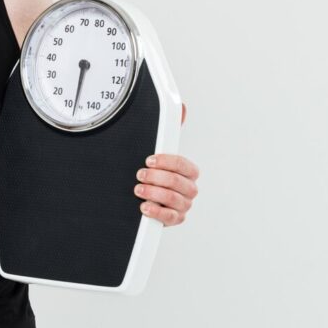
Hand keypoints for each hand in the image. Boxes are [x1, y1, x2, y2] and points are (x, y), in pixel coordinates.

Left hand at [134, 102, 198, 225]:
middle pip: (179, 183)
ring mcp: (183, 205)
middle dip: (158, 177)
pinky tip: (144, 206)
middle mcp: (188, 189)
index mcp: (188, 172)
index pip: (184, 165)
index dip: (167, 162)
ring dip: (154, 193)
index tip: (149, 160)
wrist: (139, 195)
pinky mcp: (174, 219)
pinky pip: (171, 218)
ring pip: (174, 200)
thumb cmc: (153, 172)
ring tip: (138, 189)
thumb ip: (169, 131)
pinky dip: (157, 212)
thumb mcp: (158, 151)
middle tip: (140, 174)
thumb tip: (182, 108)